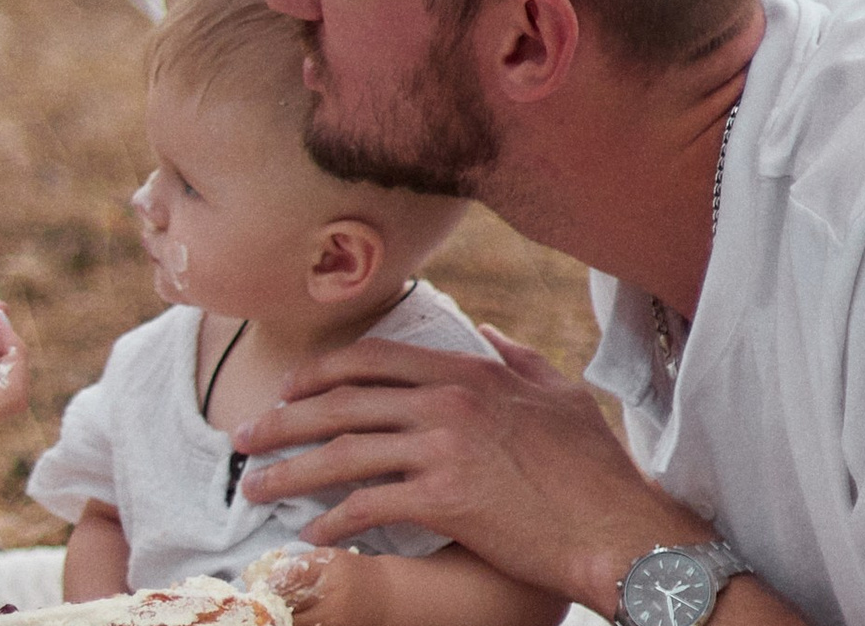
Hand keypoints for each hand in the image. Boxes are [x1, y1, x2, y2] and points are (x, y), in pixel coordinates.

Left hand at [232, 328, 704, 611]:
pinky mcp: (445, 499)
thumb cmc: (597, 468)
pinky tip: (309, 533)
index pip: (370, 359)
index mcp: (466, 372)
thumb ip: (513, 356)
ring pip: (343, 452)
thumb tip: (482, 331)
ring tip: (254, 485)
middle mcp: (446, 402)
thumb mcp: (557, 393)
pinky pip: (369, 506)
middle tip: (244, 437)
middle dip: (283, 419)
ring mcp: (442, 448)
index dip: (319, 373)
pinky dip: (332, 520)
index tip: (286, 390)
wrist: (620, 527)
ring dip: (290, 469)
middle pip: (342, 402)